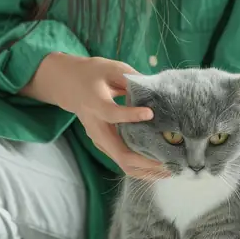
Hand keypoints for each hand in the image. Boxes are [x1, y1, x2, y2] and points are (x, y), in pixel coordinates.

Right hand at [31, 52, 167, 178]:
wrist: (68, 84)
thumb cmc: (92, 73)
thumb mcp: (111, 68)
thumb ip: (132, 79)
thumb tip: (158, 90)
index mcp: (95, 104)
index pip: (112, 114)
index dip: (131, 115)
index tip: (150, 113)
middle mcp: (96, 127)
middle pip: (120, 153)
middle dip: (146, 160)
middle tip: (170, 158)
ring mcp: (99, 139)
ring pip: (123, 163)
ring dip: (147, 170)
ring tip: (170, 168)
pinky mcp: (104, 144)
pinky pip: (123, 161)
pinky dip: (141, 167)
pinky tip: (159, 165)